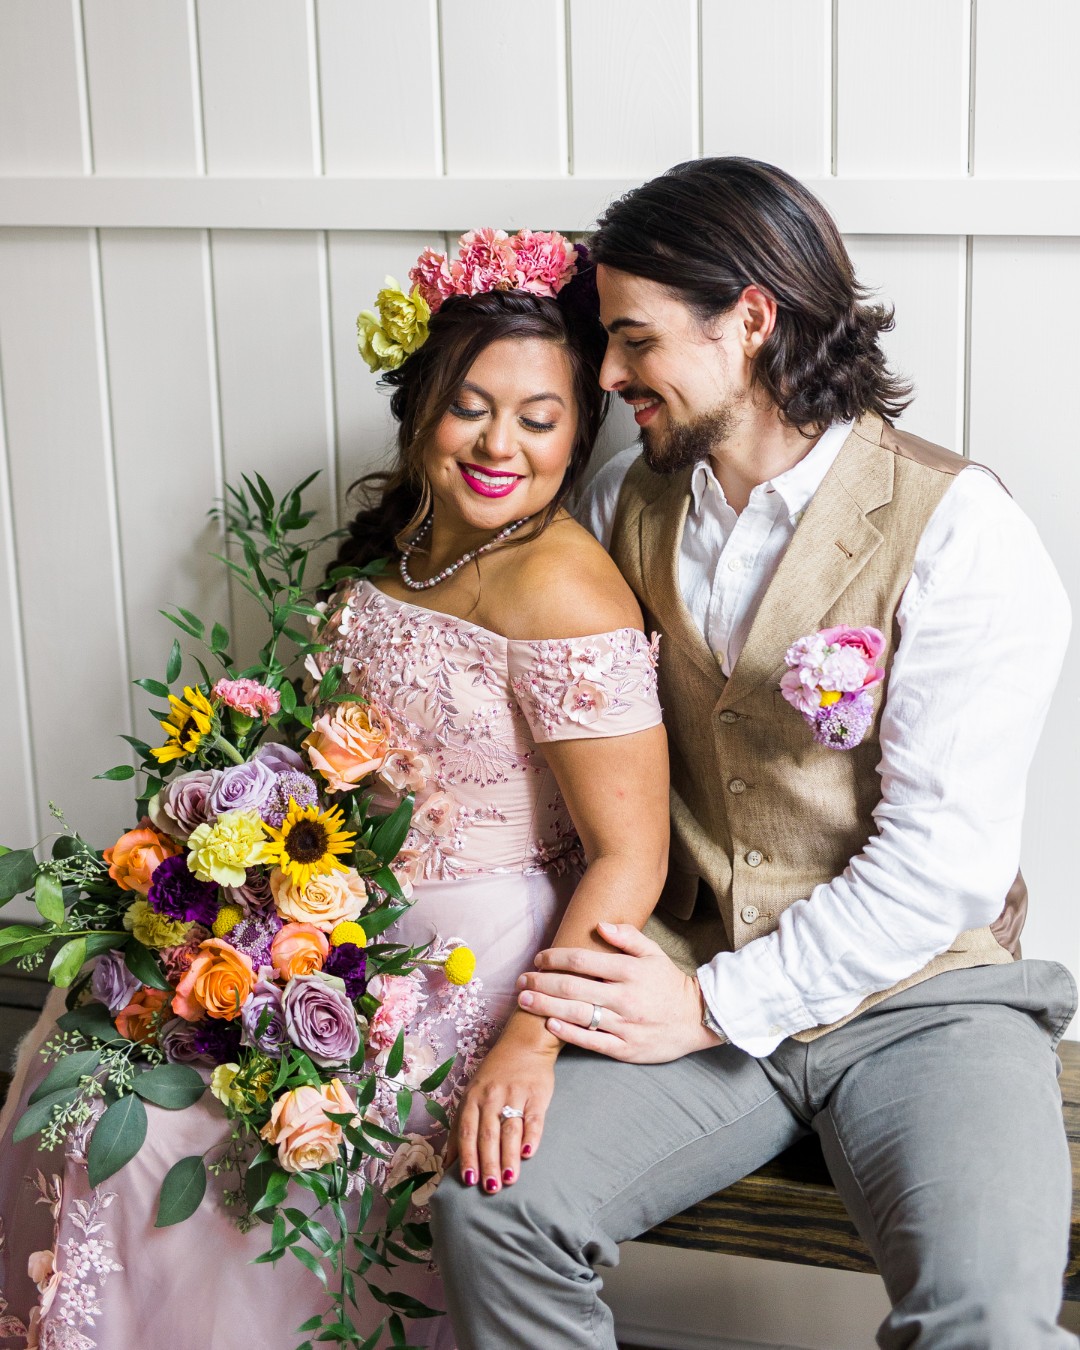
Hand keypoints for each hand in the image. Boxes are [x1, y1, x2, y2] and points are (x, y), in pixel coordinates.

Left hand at [446, 1015, 558, 1194]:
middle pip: (488, 1135)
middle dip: (488, 1163)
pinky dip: (531, 1137)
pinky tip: (529, 1154)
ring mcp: (515, 1095)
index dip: (467, 1156)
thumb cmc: (495, 1074)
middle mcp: (492, 1097)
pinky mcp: (537, 1094)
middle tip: (490, 1188)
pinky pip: (534, 1119)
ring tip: (509, 1180)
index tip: (467, 1181)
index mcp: (473, 1098)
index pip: (467, 1131)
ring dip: (508, 1157)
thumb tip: (449, 1163)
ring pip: (510, 1130)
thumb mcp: (473, 1094)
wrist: (525, 1043)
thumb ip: (463, 1126)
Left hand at [516, 921, 722, 1061]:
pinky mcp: (626, 1049)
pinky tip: (550, 1025)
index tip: (539, 958)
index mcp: (630, 971)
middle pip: (573, 988)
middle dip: (542, 983)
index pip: (583, 960)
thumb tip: (599, 925)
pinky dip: (569, 1033)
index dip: (556, 958)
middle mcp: (625, 998)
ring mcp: (625, 1025)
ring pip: (578, 1014)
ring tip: (525, 1001)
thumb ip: (627, 936)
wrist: (696, 1019)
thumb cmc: (668, 983)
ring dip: (546, 1007)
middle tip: (521, 981)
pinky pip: (592, 1041)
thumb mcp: (654, 953)